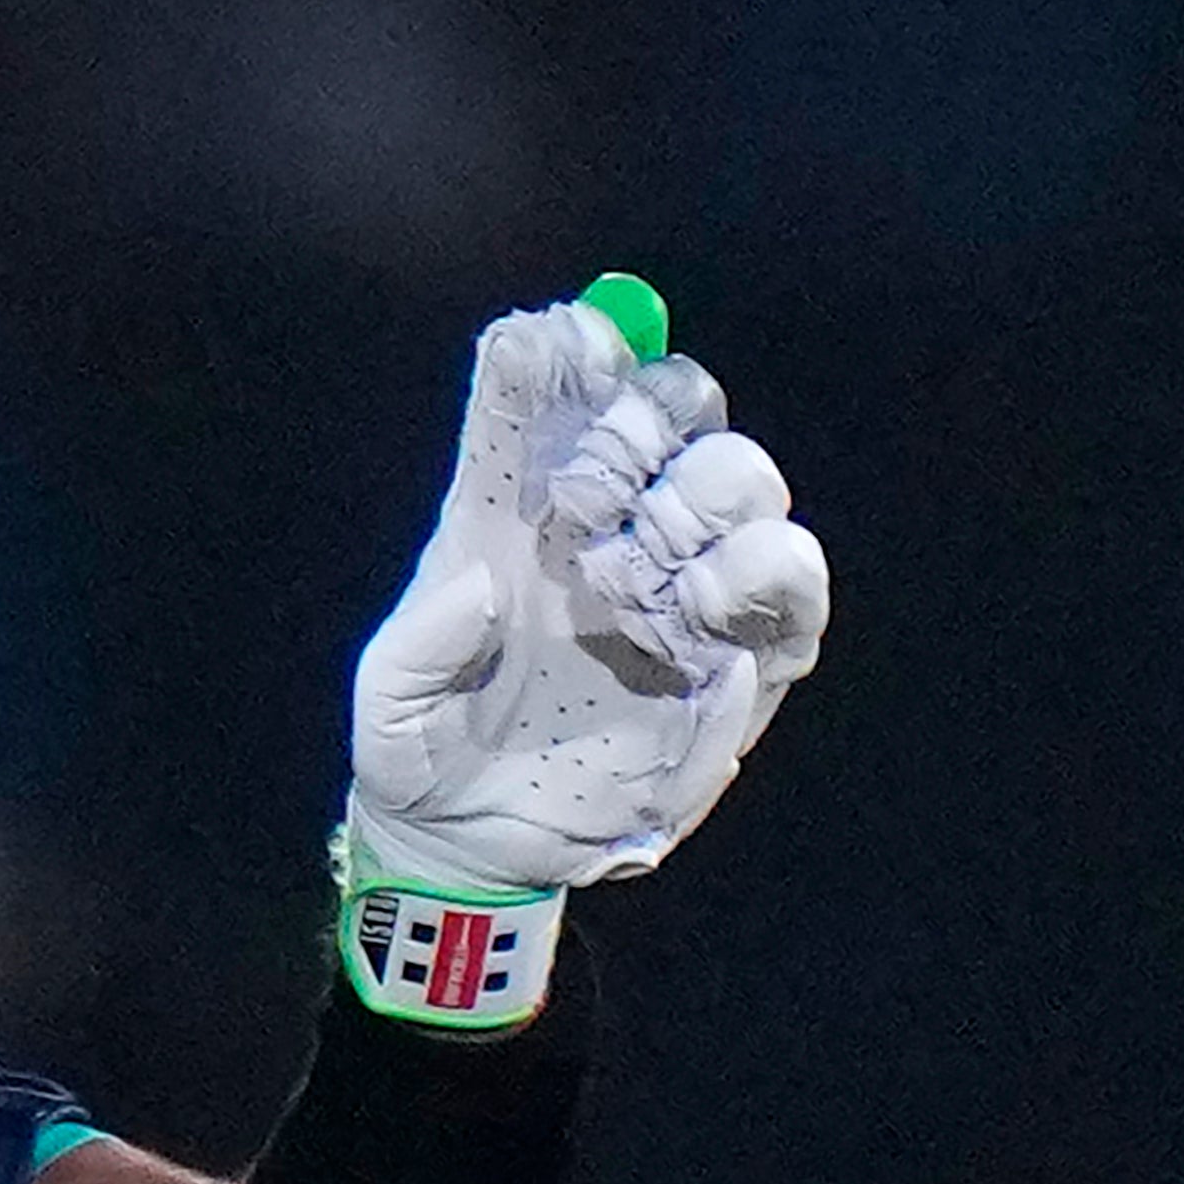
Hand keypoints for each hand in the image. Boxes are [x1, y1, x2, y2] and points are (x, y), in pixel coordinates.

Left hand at [346, 285, 829, 902]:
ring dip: (703, 505)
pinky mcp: (742, 662)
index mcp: (513, 510)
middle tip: (589, 496)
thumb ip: (418, 643)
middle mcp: (608, 529)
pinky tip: (699, 623)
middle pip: (676, 406)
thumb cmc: (421, 752)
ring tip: (637, 579)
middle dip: (646, 421)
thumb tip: (484, 584)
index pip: (548, 392)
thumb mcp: (388, 704)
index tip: (564, 339)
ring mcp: (681, 587)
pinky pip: (795, 595)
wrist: (474, 845)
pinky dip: (768, 586)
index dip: (566, 349)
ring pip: (744, 482)